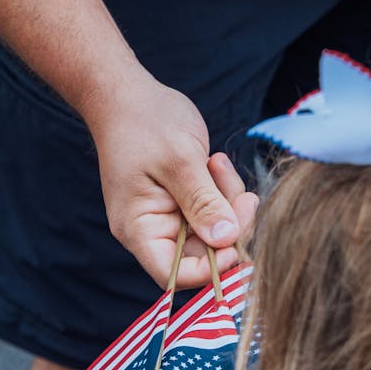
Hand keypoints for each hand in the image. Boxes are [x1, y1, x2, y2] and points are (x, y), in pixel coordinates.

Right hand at [84, 69, 257, 288]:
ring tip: (218, 164)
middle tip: (243, 195)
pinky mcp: (182, 202)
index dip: (210, 268)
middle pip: (200, 255)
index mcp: (138, 229)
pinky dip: (222, 191)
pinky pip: (212, 211)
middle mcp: (150, 230)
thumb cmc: (144, 122)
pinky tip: (214, 163)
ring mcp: (167, 217)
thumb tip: (227, 240)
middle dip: (228, 227)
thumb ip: (203, 202)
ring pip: (212, 231)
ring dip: (227, 203)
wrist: (126, 94)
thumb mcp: (179, 160)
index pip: (174, 275)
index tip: (236, 239)